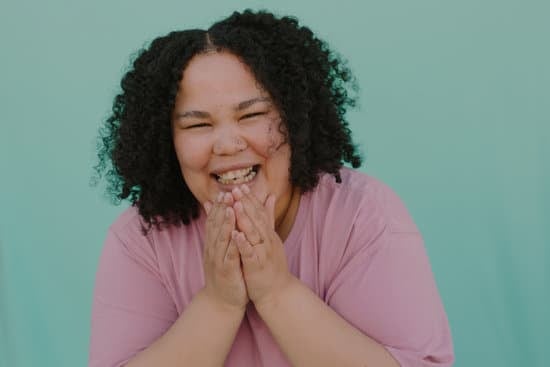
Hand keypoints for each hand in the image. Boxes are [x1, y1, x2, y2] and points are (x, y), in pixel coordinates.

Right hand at [201, 192, 248, 309]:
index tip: (224, 191)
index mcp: (215, 244)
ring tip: (230, 208)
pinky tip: (236, 236)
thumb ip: (222, 233)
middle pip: (217, 226)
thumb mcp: (224, 251)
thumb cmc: (226, 274)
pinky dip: (232, 245)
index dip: (220, 206)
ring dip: (226, 223)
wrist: (221, 301)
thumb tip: (220, 217)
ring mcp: (218, 260)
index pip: (216, 221)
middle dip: (222, 209)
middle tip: (226, 193)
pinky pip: (229, 256)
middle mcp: (214, 250)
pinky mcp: (226, 271)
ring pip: (221, 238)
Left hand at [230, 185, 293, 307]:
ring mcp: (263, 253)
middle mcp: (267, 240)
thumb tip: (270, 196)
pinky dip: (243, 243)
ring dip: (245, 219)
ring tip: (236, 205)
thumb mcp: (270, 238)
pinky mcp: (257, 266)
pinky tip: (236, 234)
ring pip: (254, 233)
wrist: (277, 292)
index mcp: (268, 234)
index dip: (250, 199)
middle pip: (257, 218)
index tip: (241, 185)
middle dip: (246, 203)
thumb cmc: (271, 265)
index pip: (259, 212)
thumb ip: (268, 217)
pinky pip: (250, 253)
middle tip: (236, 189)